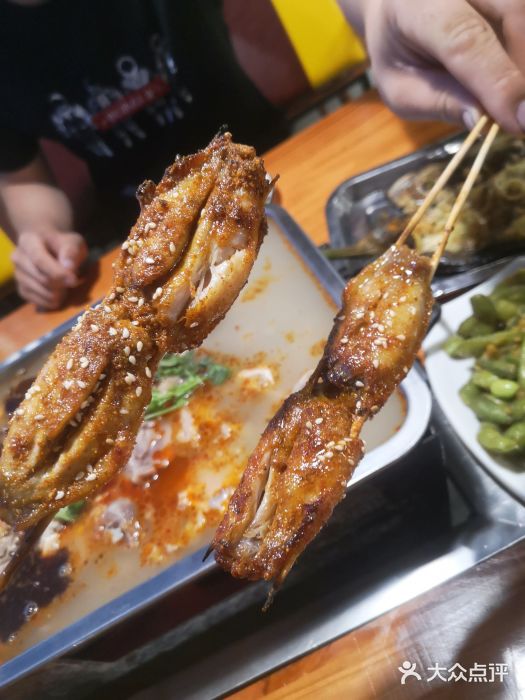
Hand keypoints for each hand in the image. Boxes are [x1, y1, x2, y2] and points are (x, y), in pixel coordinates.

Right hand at [12, 230, 87, 309]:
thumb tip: (68, 268)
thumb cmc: (63, 244)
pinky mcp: (21, 289)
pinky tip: (59, 294)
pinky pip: (37, 301)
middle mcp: (18, 258)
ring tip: (66, 285)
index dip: (57, 273)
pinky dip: (51, 301)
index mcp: (28, 241)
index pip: (39, 260)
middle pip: (41, 278)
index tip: (73, 280)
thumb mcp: (72, 242)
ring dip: (58, 293)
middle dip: (60, 284)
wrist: (50, 248)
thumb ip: (71, 252)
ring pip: (39, 291)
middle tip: (74, 282)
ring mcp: (18, 274)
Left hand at [349, 0, 524, 131]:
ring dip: (522, 63)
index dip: (496, 80)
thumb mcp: (401, 89)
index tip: (518, 121)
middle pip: (510, 12)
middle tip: (519, 117)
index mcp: (417, 5)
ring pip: (522, 12)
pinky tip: (512, 78)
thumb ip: (438, 101)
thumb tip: (481, 120)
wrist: (397, 10)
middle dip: (518, 71)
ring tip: (513, 100)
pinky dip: (521, 52)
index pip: (463, 39)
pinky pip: (523, 17)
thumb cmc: (398, 54)